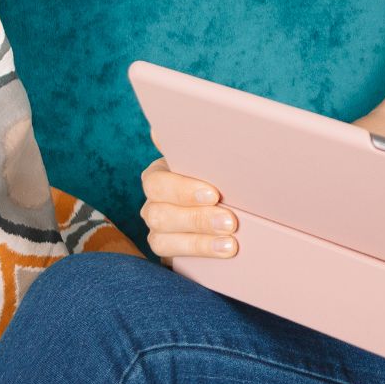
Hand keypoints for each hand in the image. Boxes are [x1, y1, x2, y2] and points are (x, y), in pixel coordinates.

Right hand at [140, 127, 238, 262]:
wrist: (228, 201)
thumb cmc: (220, 173)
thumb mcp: (214, 159)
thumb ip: (200, 146)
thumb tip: (170, 131)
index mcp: (162, 171)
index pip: (159, 181)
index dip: (184, 190)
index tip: (214, 195)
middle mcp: (154, 198)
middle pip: (159, 211)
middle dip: (197, 218)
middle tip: (230, 221)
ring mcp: (156, 223)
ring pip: (161, 235)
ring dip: (200, 239)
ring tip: (230, 240)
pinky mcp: (165, 244)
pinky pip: (169, 252)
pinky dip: (199, 251)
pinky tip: (223, 249)